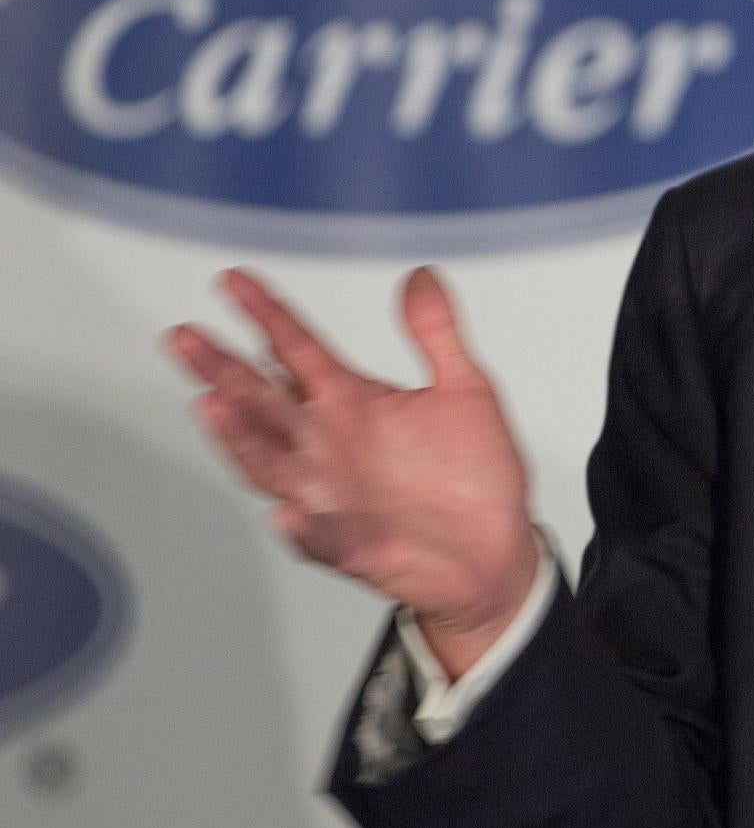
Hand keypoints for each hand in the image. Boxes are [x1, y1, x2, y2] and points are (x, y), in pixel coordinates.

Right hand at [166, 267, 537, 677]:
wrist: (493, 553)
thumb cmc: (472, 477)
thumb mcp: (466, 391)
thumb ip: (437, 333)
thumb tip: (422, 275)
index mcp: (353, 403)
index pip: (298, 350)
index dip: (267, 315)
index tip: (234, 280)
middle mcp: (328, 444)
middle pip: (262, 400)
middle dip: (223, 369)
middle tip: (187, 337)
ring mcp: (331, 495)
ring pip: (269, 464)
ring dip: (240, 439)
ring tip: (215, 406)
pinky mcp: (350, 545)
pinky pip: (318, 538)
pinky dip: (300, 529)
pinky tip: (286, 514)